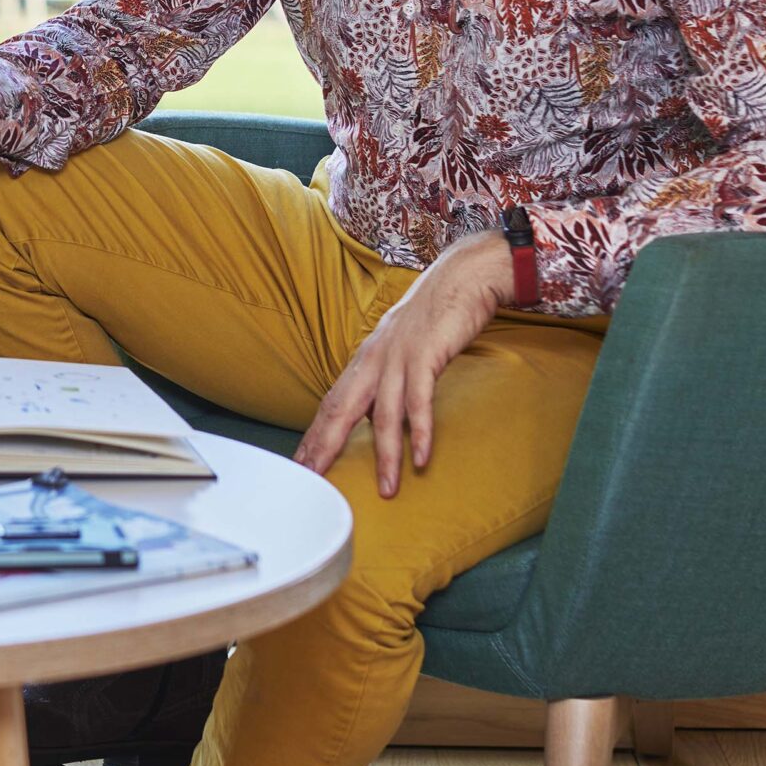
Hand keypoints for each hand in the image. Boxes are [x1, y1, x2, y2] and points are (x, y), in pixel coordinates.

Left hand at [294, 233, 510, 497]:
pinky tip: (420, 458)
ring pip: (385, 413)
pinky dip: (420, 430)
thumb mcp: (401, 348)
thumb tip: (379, 416)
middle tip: (314, 479)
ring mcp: (399, 355)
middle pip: (342, 408)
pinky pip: (420, 399)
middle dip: (326, 446)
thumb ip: (387, 379)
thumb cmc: (434, 315)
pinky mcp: (427, 354)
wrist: (463, 276)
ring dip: (385, 455)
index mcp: (365, 358)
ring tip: (386, 489)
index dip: (315, 434)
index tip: (302, 464)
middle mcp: (374, 358)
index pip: (332, 402)